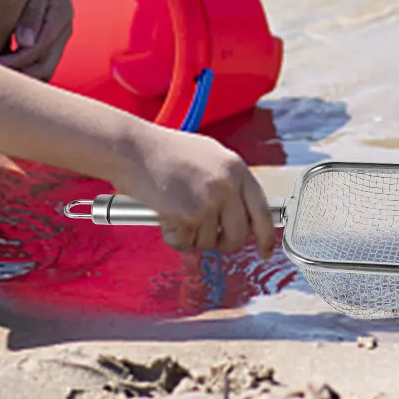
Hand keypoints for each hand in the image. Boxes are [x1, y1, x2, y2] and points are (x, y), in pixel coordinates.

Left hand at [0, 0, 72, 80]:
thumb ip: (31, 10)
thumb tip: (25, 43)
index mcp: (61, 13)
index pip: (40, 49)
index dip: (16, 62)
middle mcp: (61, 29)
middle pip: (44, 68)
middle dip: (17, 78)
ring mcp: (54, 36)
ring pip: (40, 71)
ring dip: (18, 80)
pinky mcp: (43, 39)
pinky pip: (33, 65)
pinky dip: (18, 73)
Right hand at [118, 125, 276, 258]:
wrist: (133, 148)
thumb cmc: (162, 151)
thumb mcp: (208, 157)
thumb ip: (228, 182)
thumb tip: (239, 214)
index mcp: (236, 168)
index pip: (262, 210)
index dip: (266, 236)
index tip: (266, 251)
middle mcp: (228, 185)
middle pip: (238, 234)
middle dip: (222, 243)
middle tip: (205, 237)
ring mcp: (209, 201)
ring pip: (208, 242)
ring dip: (190, 236)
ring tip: (174, 210)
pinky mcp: (188, 216)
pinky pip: (184, 243)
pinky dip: (172, 236)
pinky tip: (163, 214)